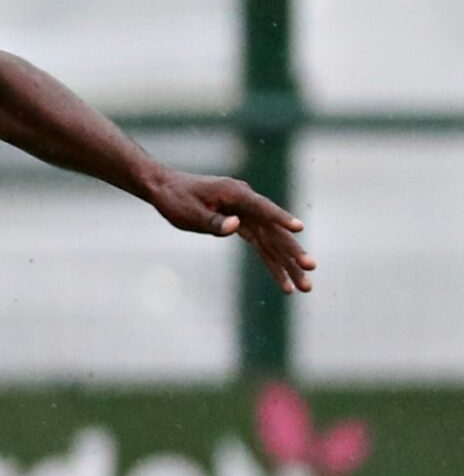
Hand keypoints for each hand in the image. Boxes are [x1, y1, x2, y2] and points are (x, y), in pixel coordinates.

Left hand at [148, 168, 314, 293]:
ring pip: (272, 242)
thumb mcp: (189, 212)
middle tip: (310, 268)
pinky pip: (261, 245)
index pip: (262, 208)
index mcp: (236, 194)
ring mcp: (247, 214)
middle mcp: (247, 203)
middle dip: (292, 252)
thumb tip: (236, 227)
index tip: (298, 228)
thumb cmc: (175, 199)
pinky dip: (272, 262)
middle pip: (274, 230)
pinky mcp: (242, 224)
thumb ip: (213, 221)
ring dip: (288, 264)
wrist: (165, 189)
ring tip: (305, 287)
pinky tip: (284, 281)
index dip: (280, 218)